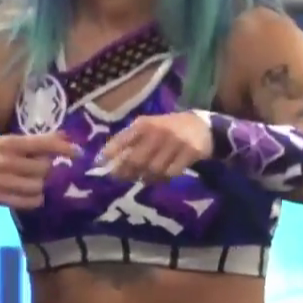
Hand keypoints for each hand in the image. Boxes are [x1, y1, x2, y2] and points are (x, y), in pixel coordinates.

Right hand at [0, 133, 79, 209]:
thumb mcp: (2, 141)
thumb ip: (29, 143)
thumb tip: (62, 138)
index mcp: (8, 143)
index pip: (42, 144)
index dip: (63, 148)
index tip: (78, 152)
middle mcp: (7, 162)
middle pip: (43, 168)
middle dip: (49, 169)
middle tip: (45, 168)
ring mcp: (4, 182)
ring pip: (38, 186)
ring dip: (43, 184)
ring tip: (37, 181)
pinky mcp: (1, 198)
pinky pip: (29, 201)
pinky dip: (36, 199)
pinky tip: (33, 194)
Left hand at [97, 112, 212, 182]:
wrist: (203, 127)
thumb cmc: (169, 129)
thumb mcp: (149, 127)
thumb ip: (129, 140)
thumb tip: (104, 159)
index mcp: (145, 123)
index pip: (122, 140)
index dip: (109, 154)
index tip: (100, 166)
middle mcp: (158, 131)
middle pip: (136, 160)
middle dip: (126, 172)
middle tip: (123, 178)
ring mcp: (175, 142)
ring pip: (153, 169)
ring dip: (146, 178)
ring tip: (144, 178)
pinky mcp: (190, 152)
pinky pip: (171, 173)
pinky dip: (163, 178)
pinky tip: (161, 177)